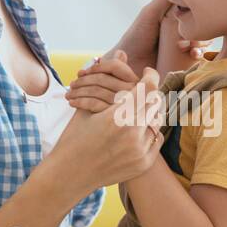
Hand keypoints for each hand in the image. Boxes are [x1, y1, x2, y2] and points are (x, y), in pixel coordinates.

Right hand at [49, 74, 164, 192]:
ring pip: (157, 120)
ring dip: (151, 111)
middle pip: (156, 102)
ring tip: (141, 108)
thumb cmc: (74, 137)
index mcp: (117, 116)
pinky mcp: (143, 163)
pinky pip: (156, 139)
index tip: (147, 72)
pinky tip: (139, 128)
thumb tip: (122, 52)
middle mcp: (132, 133)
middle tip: (144, 90)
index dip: (150, 75)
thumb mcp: (87, 105)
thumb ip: (108, 78)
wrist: (69, 175)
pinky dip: (149, 131)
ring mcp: (140, 150)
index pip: (147, 87)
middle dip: (151, 94)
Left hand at [66, 50, 140, 111]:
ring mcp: (124, 106)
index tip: (82, 72)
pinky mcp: (114, 118)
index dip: (97, 66)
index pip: (116, 66)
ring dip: (78, 90)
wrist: (111, 144)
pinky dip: (79, 101)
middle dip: (83, 80)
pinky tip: (72, 103)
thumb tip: (121, 53)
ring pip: (96, 90)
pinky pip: (93, 103)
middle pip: (102, 78)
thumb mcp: (122, 94)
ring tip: (69, 94)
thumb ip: (121, 74)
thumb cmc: (118, 118)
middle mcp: (133, 94)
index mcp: (136, 84)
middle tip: (72, 84)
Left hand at [113, 0, 211, 77]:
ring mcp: (184, 44)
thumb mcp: (150, 13)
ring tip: (187, 48)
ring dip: (200, 42)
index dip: (198, 11)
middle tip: (187, 38)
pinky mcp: (185, 60)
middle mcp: (181, 28)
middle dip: (200, 30)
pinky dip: (199, 54)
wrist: (129, 64)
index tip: (193, 16)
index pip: (194, 8)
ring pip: (203, 39)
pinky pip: (199, 55)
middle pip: (202, 24)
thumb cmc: (136, 36)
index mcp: (174, 15)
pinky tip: (193, 55)